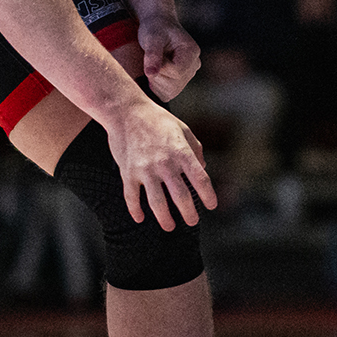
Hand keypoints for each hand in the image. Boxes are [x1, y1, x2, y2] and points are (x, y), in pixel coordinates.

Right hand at [105, 100, 216, 230]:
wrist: (125, 110)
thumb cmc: (157, 118)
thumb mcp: (183, 128)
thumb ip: (196, 148)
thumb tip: (203, 168)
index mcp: (181, 152)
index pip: (201, 179)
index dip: (208, 196)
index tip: (211, 206)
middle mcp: (165, 163)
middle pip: (182, 197)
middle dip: (189, 214)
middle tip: (192, 221)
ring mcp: (145, 170)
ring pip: (157, 203)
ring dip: (165, 219)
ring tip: (170, 226)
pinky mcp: (128, 173)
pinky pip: (132, 198)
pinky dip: (135, 211)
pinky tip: (140, 219)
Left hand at [136, 14, 201, 100]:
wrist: (157, 26)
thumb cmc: (155, 28)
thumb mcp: (151, 37)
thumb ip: (152, 55)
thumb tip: (151, 74)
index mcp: (192, 52)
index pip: (177, 72)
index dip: (160, 69)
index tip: (151, 56)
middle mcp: (194, 65)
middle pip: (174, 85)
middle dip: (157, 76)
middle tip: (150, 60)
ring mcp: (188, 75)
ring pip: (170, 92)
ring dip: (155, 82)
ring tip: (153, 64)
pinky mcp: (180, 82)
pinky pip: (167, 94)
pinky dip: (156, 86)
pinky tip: (154, 72)